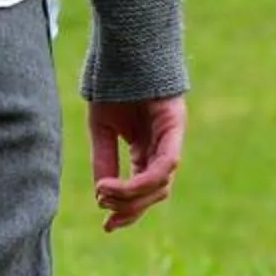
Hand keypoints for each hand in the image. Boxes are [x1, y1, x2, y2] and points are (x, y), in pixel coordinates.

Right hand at [89, 93, 185, 232]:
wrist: (124, 48)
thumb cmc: (113, 84)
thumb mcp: (101, 130)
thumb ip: (104, 160)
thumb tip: (101, 195)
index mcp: (146, 150)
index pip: (142, 189)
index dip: (127, 210)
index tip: (106, 227)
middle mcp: (162, 147)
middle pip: (154, 192)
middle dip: (131, 209)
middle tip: (107, 217)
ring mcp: (170, 138)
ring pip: (160, 183)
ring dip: (131, 195)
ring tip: (104, 193)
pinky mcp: (174, 127)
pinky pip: (165, 163)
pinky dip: (142, 179)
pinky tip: (114, 184)